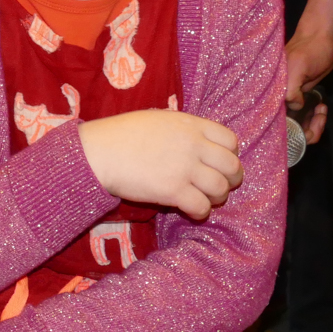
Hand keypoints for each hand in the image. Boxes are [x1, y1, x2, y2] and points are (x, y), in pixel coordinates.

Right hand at [79, 109, 243, 220]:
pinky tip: (190, 210)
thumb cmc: (122, 134)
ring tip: (205, 199)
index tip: (219, 162)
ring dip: (217, 198)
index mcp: (190, 124)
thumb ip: (182, 129)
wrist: (100, 151)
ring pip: (221, 189)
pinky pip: (202, 207)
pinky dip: (200, 212)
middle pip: (232, 166)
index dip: (229, 154)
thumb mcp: (158, 120)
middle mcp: (193, 145)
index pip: (230, 140)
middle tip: (219, 186)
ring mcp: (185, 168)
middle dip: (231, 179)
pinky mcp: (174, 191)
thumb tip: (195, 140)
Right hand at [285, 23, 332, 143]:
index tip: (307, 125)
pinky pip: (303, 117)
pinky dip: (314, 118)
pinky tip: (321, 108)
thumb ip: (290, 89)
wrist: (320, 38)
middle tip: (320, 115)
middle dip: (304, 130)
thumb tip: (294, 106)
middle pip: (286, 128)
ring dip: (311, 124)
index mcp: (272, 91)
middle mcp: (276, 98)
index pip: (275, 123)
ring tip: (322, 110)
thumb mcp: (298, 66)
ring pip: (296, 125)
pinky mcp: (298, 98)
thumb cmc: (310, 50)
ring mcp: (287, 99)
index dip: (291, 131)